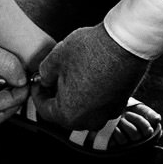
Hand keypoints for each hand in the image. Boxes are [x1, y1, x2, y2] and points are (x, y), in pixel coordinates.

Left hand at [34, 24, 149, 130]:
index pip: (44, 110)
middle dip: (56, 95)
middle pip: (65, 112)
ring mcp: (106, 113)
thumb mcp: (56, 58)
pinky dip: (92, 92)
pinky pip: (99, 102)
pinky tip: (90, 73)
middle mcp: (88, 120)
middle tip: (52, 77)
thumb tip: (44, 78)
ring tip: (72, 72)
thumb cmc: (92, 50)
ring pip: (83, 108)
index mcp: (68, 114)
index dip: (37, 93)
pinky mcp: (120, 103)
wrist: (125, 43)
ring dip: (75, 94)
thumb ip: (45, 73)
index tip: (37, 83)